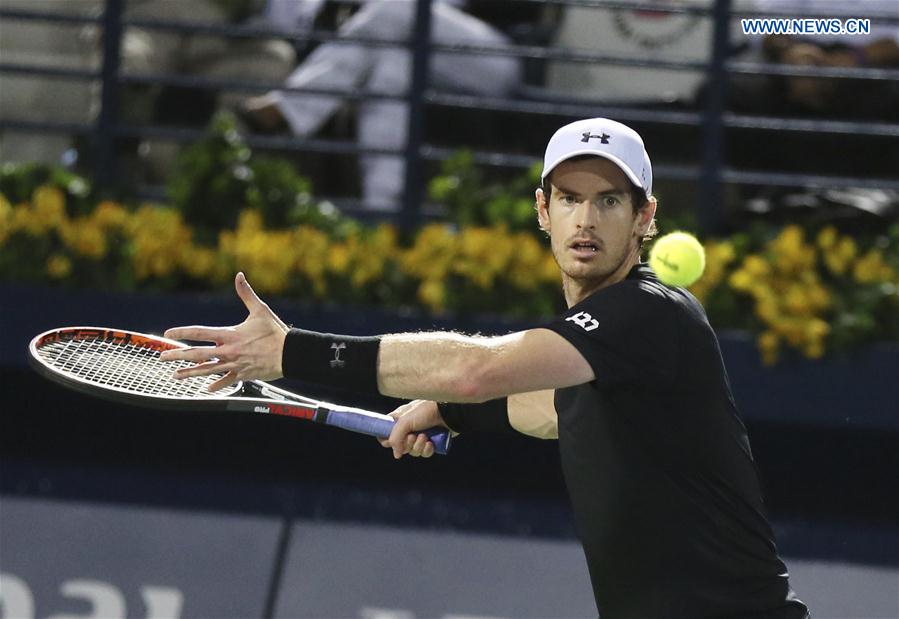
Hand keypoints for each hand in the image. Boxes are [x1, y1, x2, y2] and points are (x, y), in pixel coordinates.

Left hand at [160, 272, 288, 390]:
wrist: (290, 354)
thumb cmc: (275, 332)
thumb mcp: (260, 310)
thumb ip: (246, 293)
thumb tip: (239, 276)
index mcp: (230, 334)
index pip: (200, 332)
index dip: (182, 332)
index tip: (169, 333)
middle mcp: (228, 351)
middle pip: (197, 354)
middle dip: (177, 356)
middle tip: (162, 358)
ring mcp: (235, 364)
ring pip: (207, 370)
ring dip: (189, 373)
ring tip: (175, 376)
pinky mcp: (243, 374)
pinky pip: (226, 381)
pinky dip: (216, 385)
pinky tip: (206, 388)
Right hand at [378, 400, 451, 459]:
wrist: (449, 413)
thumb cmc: (426, 411)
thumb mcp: (405, 421)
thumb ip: (395, 438)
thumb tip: (396, 454)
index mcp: (400, 420)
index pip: (385, 432)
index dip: (386, 440)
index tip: (390, 442)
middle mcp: (409, 428)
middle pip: (399, 446)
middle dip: (406, 444)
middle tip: (412, 436)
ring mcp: (420, 436)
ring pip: (412, 451)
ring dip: (417, 446)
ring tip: (425, 436)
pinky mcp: (432, 442)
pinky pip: (424, 453)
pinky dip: (427, 450)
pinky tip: (431, 443)